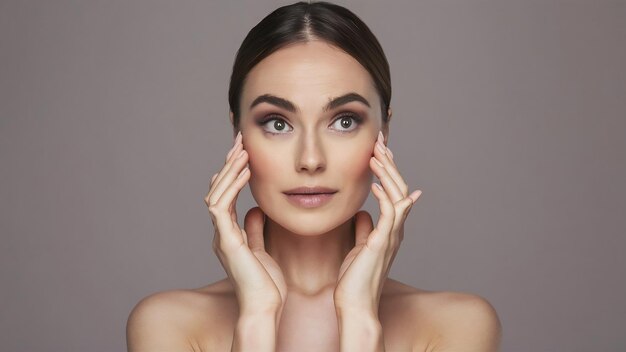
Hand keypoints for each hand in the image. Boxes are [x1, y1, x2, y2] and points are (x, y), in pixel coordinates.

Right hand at [204, 131, 286, 315]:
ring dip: (228, 170)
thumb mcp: (263, 249)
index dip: (234, 173)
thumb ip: (256, 230)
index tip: (245, 153)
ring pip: (216, 194)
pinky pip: (221, 206)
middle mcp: (222, 233)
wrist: (265, 307)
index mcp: (231, 234)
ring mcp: (222, 236)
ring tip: (241, 149)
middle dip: (229, 164)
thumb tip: (255, 211)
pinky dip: (231, 186)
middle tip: (239, 141)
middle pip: (218, 190)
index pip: (227, 195)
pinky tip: (243, 170)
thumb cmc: (267, 284)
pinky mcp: (226, 240)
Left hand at [334, 131, 421, 313]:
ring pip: (399, 196)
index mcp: (389, 230)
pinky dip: (387, 196)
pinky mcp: (382, 243)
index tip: (377, 151)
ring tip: (378, 154)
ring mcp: (391, 237)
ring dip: (389, 173)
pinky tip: (377, 183)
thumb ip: (365, 230)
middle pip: (400, 188)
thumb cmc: (354, 281)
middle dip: (390, 163)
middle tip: (380, 142)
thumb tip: (364, 214)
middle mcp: (394, 231)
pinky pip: (391, 214)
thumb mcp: (359, 248)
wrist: (355, 305)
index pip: (394, 192)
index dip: (388, 170)